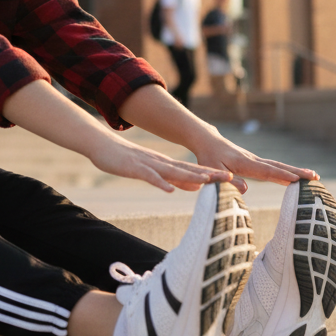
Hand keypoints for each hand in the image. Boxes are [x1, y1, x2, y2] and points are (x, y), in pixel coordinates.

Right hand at [85, 133, 231, 193]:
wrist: (104, 146)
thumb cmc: (127, 161)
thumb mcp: (156, 171)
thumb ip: (176, 178)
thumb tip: (198, 186)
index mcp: (167, 164)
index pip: (193, 170)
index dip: (212, 175)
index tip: (231, 180)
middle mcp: (161, 163)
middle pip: (187, 170)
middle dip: (208, 175)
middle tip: (229, 179)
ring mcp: (148, 165)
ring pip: (172, 172)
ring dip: (189, 177)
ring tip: (206, 182)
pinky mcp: (135, 168)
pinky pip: (149, 177)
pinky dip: (160, 183)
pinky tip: (169, 189)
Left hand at [193, 127, 318, 194]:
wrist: (208, 142)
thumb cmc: (208, 156)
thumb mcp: (212, 168)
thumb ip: (226, 179)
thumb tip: (245, 190)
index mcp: (244, 163)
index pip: (266, 170)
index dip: (281, 176)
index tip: (297, 179)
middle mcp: (253, 160)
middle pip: (278, 166)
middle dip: (297, 172)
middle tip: (315, 177)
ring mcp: (256, 160)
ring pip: (279, 166)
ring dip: (296, 171)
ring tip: (314, 177)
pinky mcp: (256, 163)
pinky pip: (274, 168)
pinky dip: (287, 172)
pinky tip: (297, 178)